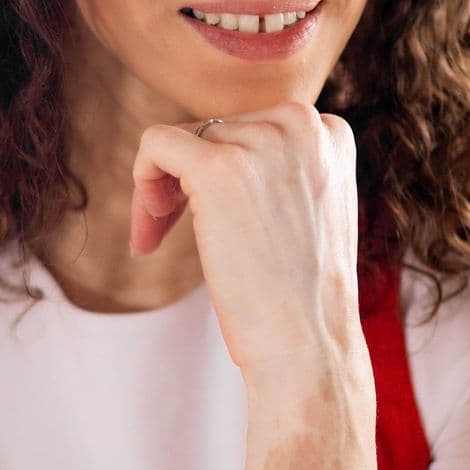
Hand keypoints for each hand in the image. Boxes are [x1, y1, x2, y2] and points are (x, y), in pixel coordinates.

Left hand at [129, 101, 363, 381]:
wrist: (308, 346)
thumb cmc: (302, 297)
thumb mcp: (308, 210)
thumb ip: (277, 169)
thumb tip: (213, 154)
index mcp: (328, 132)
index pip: (249, 128)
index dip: (220, 170)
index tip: (210, 216)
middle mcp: (301, 124)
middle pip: (212, 131)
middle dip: (185, 181)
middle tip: (169, 233)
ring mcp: (262, 142)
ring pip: (181, 140)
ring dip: (160, 190)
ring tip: (156, 239)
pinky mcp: (220, 167)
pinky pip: (155, 144)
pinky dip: (141, 178)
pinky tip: (149, 230)